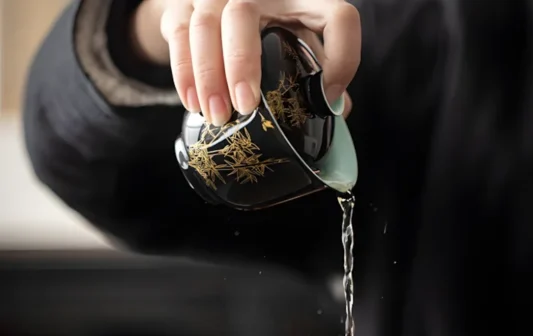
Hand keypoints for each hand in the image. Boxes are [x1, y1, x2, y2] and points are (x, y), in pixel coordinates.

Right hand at [133, 0, 360, 124]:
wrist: (219, 10)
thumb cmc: (270, 34)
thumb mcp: (299, 45)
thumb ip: (318, 73)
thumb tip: (338, 110)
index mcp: (301, 0)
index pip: (337, 17)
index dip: (342, 56)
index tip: (327, 95)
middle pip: (242, 12)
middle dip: (241, 63)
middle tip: (245, 106)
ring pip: (205, 24)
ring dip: (208, 75)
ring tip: (217, 116)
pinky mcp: (184, 6)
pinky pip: (178, 34)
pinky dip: (184, 74)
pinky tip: (193, 104)